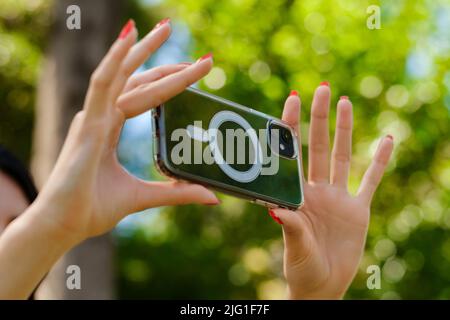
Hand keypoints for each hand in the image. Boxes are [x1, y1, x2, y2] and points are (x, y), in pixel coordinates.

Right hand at [34, 19, 218, 243]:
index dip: (169, 80)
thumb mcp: (143, 195)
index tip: (195, 69)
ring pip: (121, 75)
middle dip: (160, 58)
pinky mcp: (88, 124)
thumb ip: (177, 192)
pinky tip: (129, 39)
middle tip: (184, 41)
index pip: (144, 95)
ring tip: (162, 28)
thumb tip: (211, 195)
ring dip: (140, 49)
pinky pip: (103, 85)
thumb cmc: (93, 208)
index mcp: (109, 128)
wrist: (64, 225)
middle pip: (134, 79)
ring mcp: (93, 118)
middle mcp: (101, 117)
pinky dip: (115, 61)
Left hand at [270, 85, 392, 298]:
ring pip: (342, 156)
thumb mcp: (295, 248)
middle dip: (319, 118)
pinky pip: (370, 180)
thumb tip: (275, 209)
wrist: (323, 285)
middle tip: (321, 89)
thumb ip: (291, 227)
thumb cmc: (302, 267)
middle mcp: (316, 190)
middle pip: (317, 146)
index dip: (290, 127)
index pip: (292, 154)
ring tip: (345, 102)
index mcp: (296, 195)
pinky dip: (379, 161)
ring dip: (345, 130)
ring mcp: (337, 197)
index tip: (290, 100)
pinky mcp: (358, 209)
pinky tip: (387, 139)